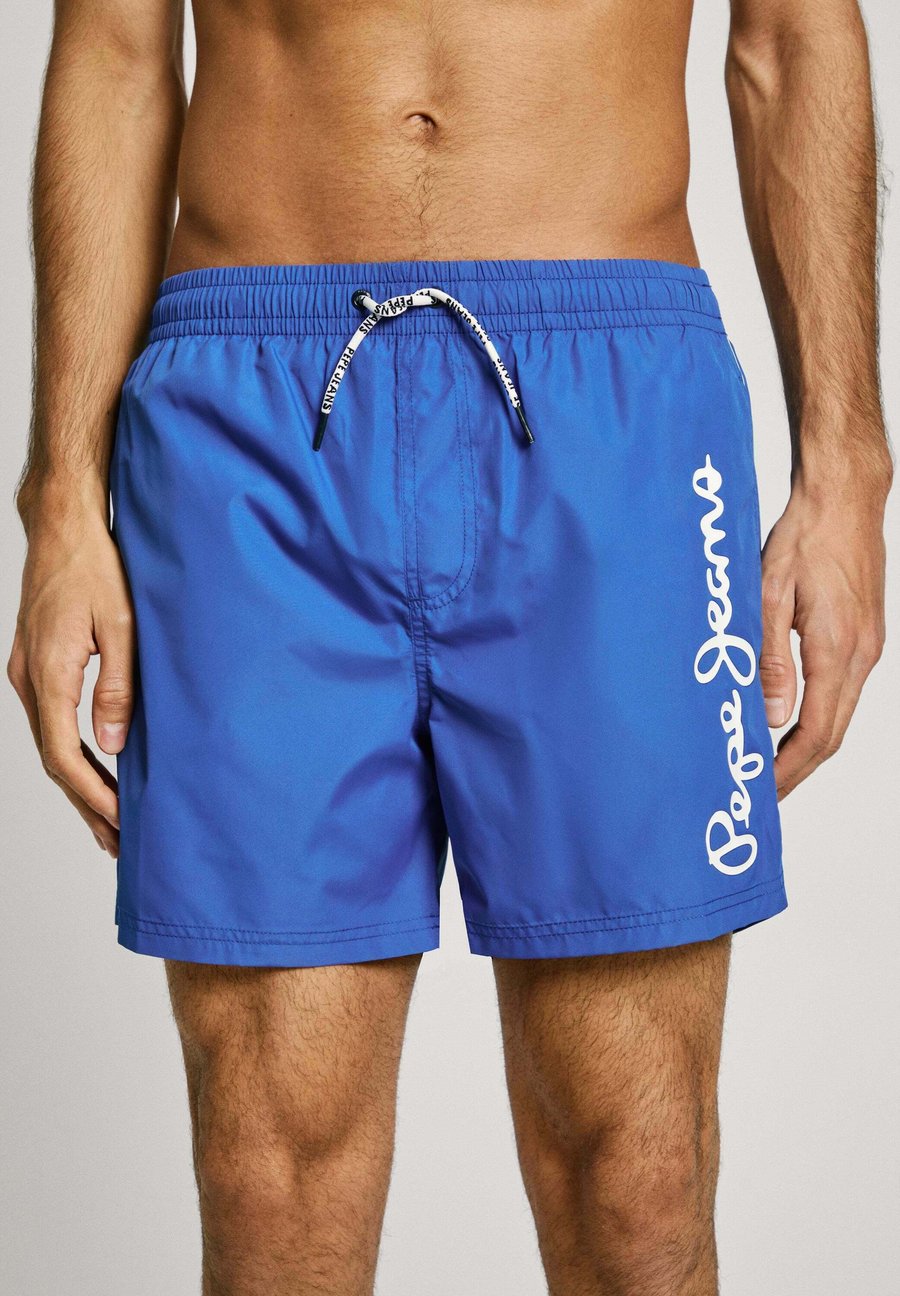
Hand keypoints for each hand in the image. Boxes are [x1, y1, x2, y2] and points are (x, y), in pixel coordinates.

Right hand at [8, 475, 133, 855]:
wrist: (60, 525)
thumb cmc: (96, 566)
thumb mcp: (122, 626)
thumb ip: (119, 688)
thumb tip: (114, 746)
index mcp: (48, 675)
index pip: (65, 756)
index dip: (93, 796)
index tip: (121, 824)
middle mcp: (28, 680)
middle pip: (53, 760)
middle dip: (87, 805)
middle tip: (119, 844)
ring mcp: (25, 673)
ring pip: (49, 745)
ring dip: (79, 785)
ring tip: (109, 824)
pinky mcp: (33, 665)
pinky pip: (50, 724)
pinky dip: (72, 755)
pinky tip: (94, 771)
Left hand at [760, 456, 890, 798]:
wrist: (845, 498)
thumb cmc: (806, 537)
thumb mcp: (770, 595)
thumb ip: (769, 659)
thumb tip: (771, 718)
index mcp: (837, 651)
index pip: (816, 733)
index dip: (789, 769)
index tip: (763, 792)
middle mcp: (861, 655)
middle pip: (832, 733)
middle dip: (798, 769)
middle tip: (765, 793)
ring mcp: (866, 646)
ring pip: (840, 713)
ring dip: (808, 745)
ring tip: (773, 766)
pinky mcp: (863, 635)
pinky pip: (842, 690)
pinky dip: (817, 717)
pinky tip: (792, 722)